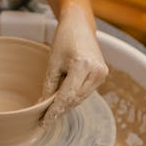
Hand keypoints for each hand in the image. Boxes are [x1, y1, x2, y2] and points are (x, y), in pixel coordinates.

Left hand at [41, 3, 107, 123]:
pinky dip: (75, 94)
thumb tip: (42, 105)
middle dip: (60, 108)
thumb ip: (49, 85)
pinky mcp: (103, 74)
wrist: (79, 24)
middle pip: (75, 98)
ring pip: (81, 97)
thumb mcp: (53, 61)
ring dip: (68, 102)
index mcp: (82, 65)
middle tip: (45, 117)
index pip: (67, 96)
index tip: (44, 121)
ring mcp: (102, 73)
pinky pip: (87, 90)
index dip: (55, 111)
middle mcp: (96, 71)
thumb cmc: (64, 39)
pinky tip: (64, 96)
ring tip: (52, 107)